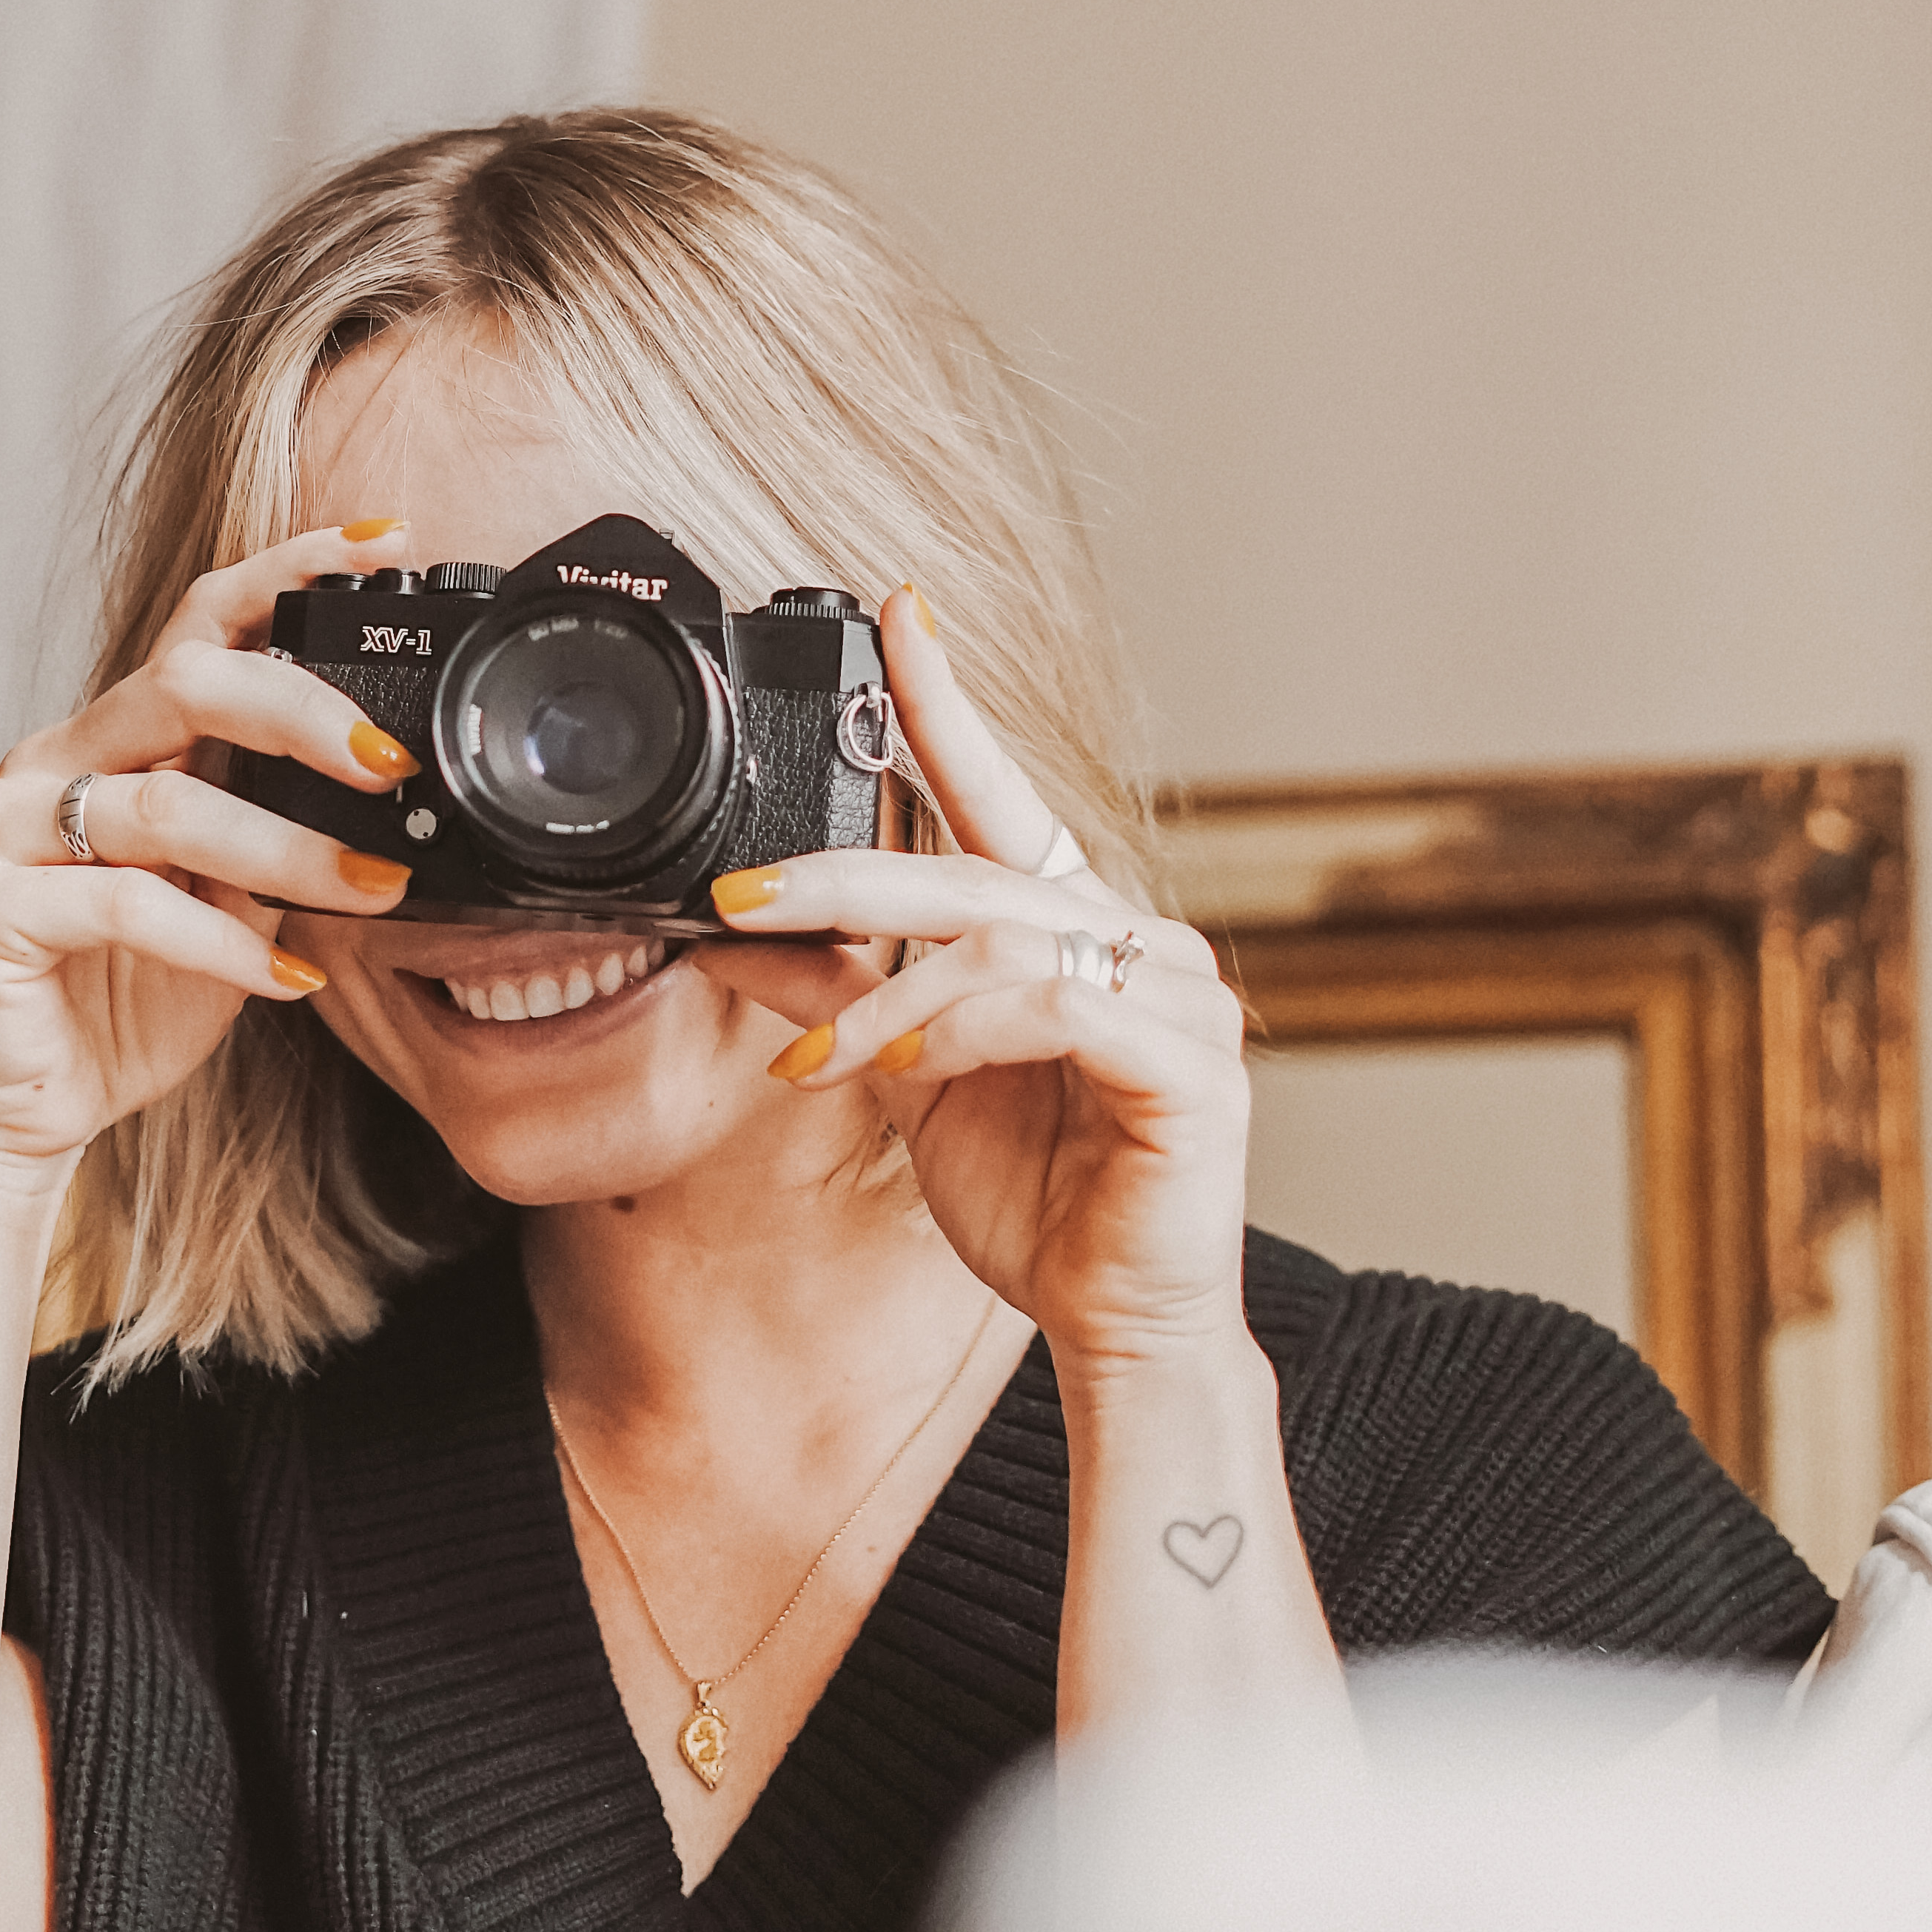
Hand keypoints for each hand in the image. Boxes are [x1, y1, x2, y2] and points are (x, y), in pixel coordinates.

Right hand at [0, 520, 425, 1174]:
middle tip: (393, 764)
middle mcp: (49, 761)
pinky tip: (285, 981)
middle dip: (303, 713)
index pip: (200, 624)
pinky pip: (120, 903)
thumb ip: (276, 835)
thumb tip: (390, 793)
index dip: (290, 573)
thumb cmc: (119, 1004)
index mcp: (112, 742)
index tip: (388, 545)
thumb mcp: (228, 905)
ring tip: (373, 890)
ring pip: (163, 805)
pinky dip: (219, 942)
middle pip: (182, 685)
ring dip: (288, 850)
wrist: (15, 1113)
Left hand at [694, 586, 1252, 1375]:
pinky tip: (911, 1064)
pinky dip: (970, 1029)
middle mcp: (1133, 937)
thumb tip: (740, 935)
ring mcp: (1176, 996)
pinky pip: (1061, 1009)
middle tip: (740, 896)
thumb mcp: (909, 1078)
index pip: (1001, 793)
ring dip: (891, 996)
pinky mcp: (1192, 1065)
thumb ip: (845, 995)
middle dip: (844, 874)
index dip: (951, 702)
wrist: (1115, 1319)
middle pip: (975, 867)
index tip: (897, 613)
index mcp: (1068, 925)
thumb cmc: (1037, 1193)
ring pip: (1006, 939)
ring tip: (819, 1059)